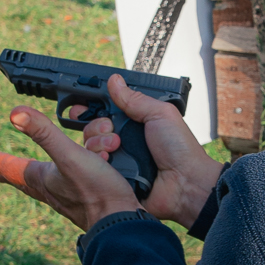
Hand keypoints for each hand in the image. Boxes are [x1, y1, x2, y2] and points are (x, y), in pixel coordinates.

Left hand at [0, 103, 140, 232]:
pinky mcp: (85, 202)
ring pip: (46, 185)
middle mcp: (51, 190)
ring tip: (30, 177)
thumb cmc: (95, 192)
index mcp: (42, 179)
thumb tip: (14, 114)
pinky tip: (72, 184)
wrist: (119, 223)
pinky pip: (70, 188)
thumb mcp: (69, 155)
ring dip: (38, 177)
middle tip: (0, 174)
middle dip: (13, 174)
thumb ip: (44, 133)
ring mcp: (67, 199)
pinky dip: (68, 180)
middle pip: (25, 181)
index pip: (11, 167)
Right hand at [72, 73, 222, 231]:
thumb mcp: (160, 114)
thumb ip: (134, 99)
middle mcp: (124, 139)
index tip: (80, 107)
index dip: (91, 108)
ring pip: (90, 146)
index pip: (106, 111)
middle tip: (109, 128)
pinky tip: (108, 160)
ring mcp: (118, 159)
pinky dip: (99, 162)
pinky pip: (95, 168)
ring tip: (115, 146)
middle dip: (95, 125)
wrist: (185, 183)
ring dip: (98, 143)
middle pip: (92, 127)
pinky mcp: (115, 177)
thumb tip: (114, 81)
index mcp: (135, 122)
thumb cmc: (180, 149)